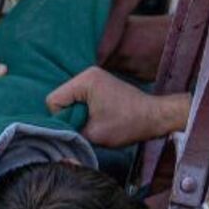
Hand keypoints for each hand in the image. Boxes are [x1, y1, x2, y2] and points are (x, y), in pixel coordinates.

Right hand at [46, 66, 190, 146]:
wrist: (155, 117)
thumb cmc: (128, 124)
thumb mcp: (94, 134)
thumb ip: (71, 132)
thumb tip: (58, 133)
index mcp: (84, 80)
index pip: (53, 100)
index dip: (61, 119)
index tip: (78, 128)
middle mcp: (87, 73)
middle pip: (60, 98)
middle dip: (69, 116)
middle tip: (88, 127)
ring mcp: (93, 77)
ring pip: (69, 99)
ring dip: (78, 114)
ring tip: (95, 123)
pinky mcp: (99, 84)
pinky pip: (80, 98)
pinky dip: (85, 110)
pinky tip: (98, 118)